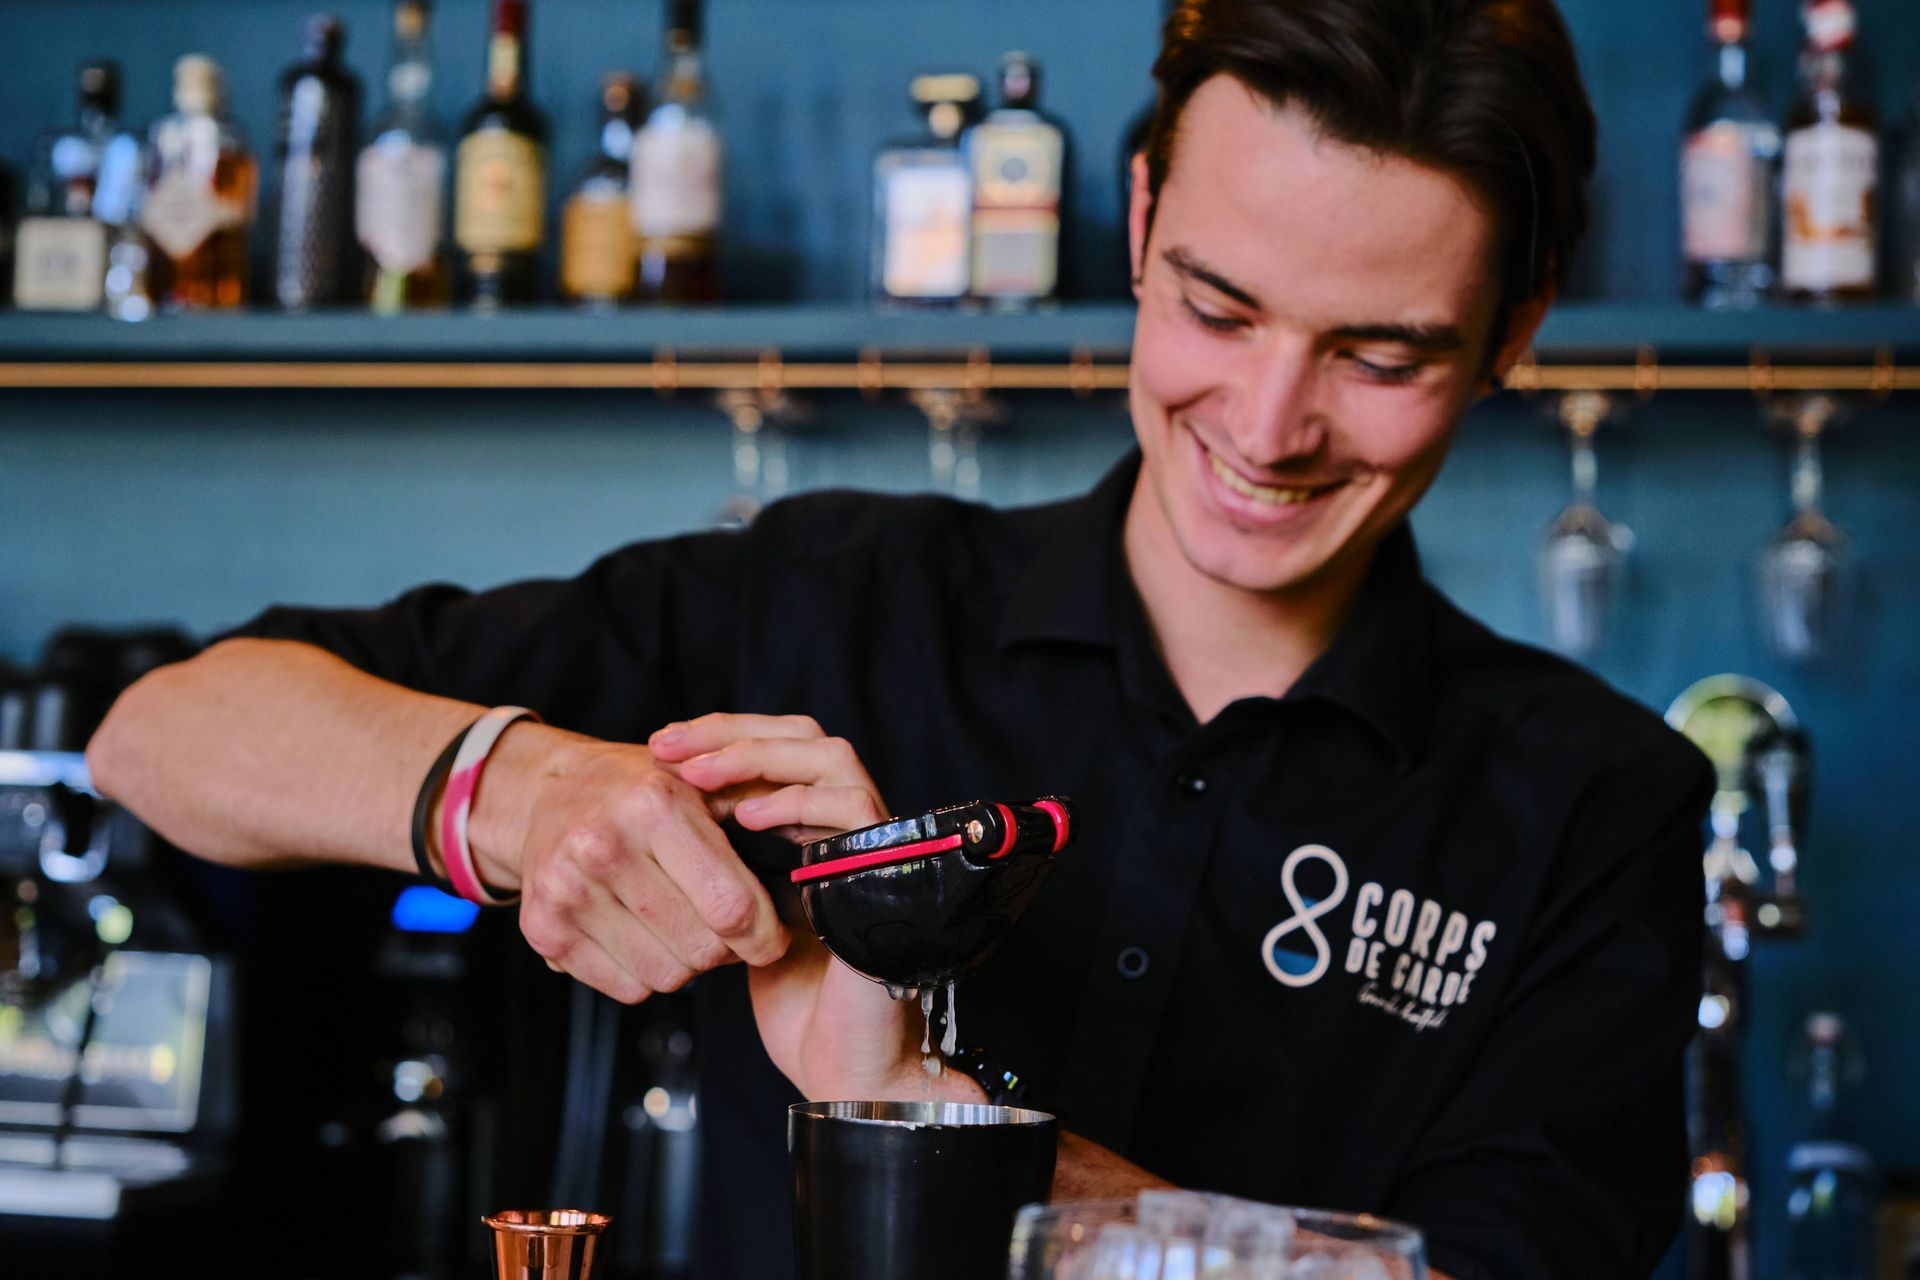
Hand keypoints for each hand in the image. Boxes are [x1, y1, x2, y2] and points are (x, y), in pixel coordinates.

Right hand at [462, 722, 789, 1004]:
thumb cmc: (638, 790)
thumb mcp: (700, 781)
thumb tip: (821, 874)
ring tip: (684, 924)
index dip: (765, 934)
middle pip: (704, 950)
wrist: (546, 794)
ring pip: (667, 975)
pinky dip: (647, 972)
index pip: (732, 906)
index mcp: (653, 806)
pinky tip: (645, 934)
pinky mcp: (543, 930)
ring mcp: (567, 892)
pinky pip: (626, 987)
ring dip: (689, 962)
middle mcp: (603, 847)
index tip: (772, 936)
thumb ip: (757, 819)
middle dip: (729, 949)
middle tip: (727, 928)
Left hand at [650, 713, 985, 1103]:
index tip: (660, 751)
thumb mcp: (741, 925)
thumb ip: (723, 878)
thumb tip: (656, 838)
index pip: (779, 751)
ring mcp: (873, 843)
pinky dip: (795, 802)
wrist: (846, 1063)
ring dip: (757, 756)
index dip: (723, 739)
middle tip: (667, 745)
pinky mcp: (885, 867)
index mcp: (819, 833)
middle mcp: (851, 828)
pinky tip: (745, 818)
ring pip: (830, 756)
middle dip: (731, 731)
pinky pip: (849, 806)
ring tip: (697, 776)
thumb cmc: (799, 1007)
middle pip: (805, 736)